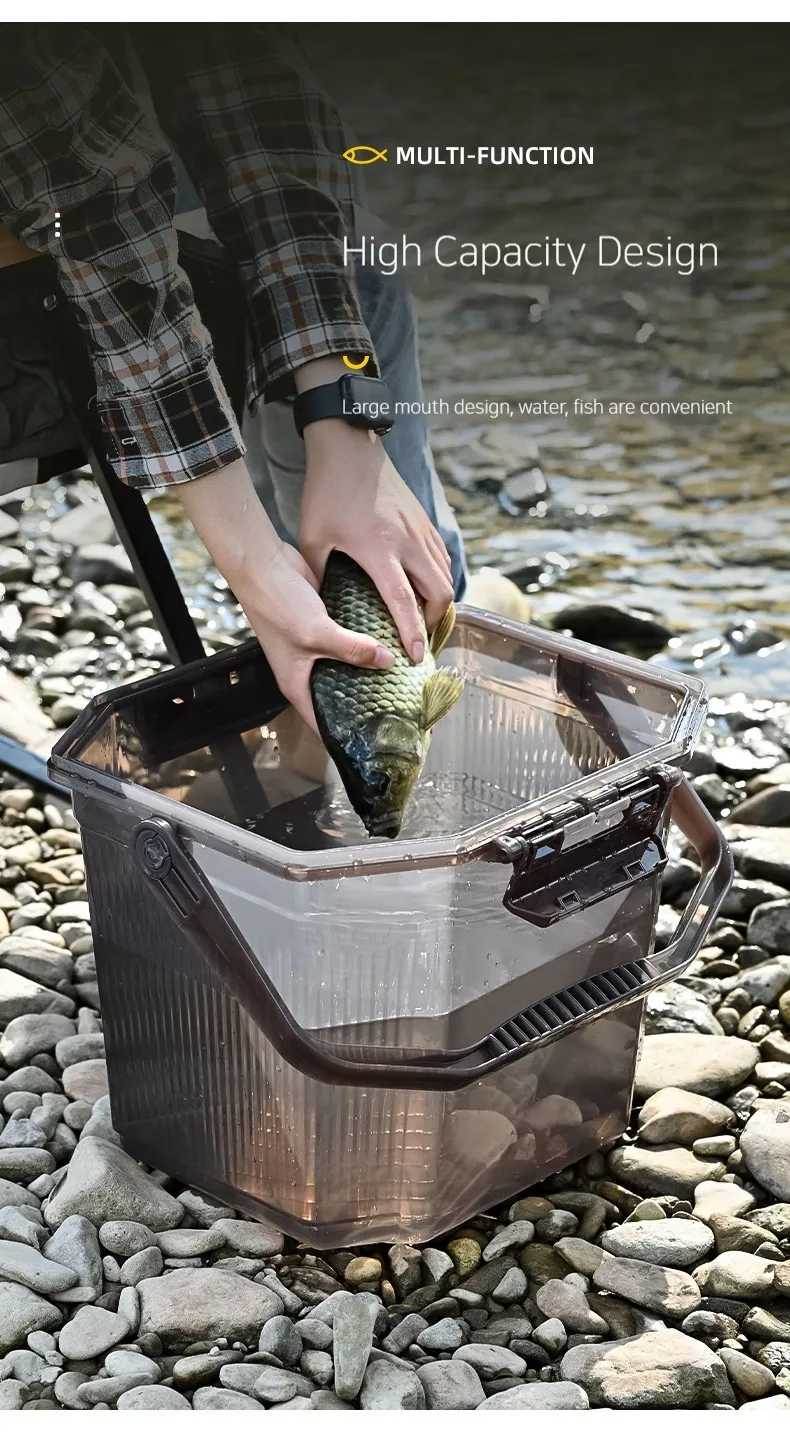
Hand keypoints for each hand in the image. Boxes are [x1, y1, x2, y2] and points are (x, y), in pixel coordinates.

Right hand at [172, 459, 393, 734]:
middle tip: (404, 713)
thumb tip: (388, 661)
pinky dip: (370, 645)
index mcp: (298, 685)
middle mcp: (308, 672)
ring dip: (373, 672)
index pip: (326, 724)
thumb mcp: (316, 632)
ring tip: (406, 682)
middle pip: (343, 698)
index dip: (351, 737)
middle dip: (370, 706)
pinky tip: (395, 646)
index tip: (382, 743)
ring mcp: (318, 649)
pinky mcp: (328, 628)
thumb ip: (352, 649)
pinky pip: (353, 643)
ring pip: (350, 669)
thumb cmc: (276, 603)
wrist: (264, 563)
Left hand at [299, 422, 453, 662]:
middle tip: (418, 638)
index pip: (404, 602)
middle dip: (433, 622)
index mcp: (379, 550)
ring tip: (421, 618)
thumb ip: (318, 574)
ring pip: (445, 575)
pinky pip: (441, 557)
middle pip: (439, 593)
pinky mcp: (424, 520)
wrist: (348, 448)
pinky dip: (438, 577)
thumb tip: (319, 604)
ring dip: (438, 601)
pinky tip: (423, 586)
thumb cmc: (326, 493)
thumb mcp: (312, 537)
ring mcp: (420, 529)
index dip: (412, 633)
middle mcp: (408, 542)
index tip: (415, 656)